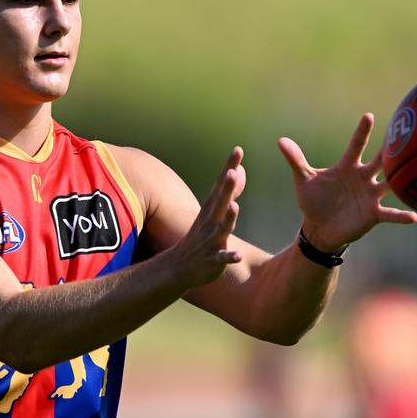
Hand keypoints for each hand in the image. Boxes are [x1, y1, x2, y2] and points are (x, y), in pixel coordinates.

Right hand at [167, 146, 245, 287]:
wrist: (178, 268)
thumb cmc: (201, 236)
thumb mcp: (213, 211)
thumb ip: (229, 191)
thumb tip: (237, 170)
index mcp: (212, 209)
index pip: (221, 184)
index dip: (229, 167)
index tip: (237, 149)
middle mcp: (210, 222)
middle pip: (220, 202)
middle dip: (226, 187)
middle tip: (232, 171)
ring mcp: (210, 241)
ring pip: (221, 228)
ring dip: (228, 218)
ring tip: (235, 207)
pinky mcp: (212, 261)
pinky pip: (222, 258)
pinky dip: (229, 257)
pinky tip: (237, 256)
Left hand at [278, 113, 416, 251]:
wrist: (319, 228)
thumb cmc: (313, 200)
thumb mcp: (303, 180)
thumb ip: (296, 160)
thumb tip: (281, 140)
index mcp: (347, 166)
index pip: (356, 145)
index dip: (362, 132)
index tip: (369, 116)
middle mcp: (363, 177)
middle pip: (380, 160)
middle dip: (390, 150)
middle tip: (407, 135)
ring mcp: (371, 195)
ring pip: (390, 184)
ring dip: (401, 179)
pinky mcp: (374, 214)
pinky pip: (390, 213)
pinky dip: (401, 215)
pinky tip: (414, 216)